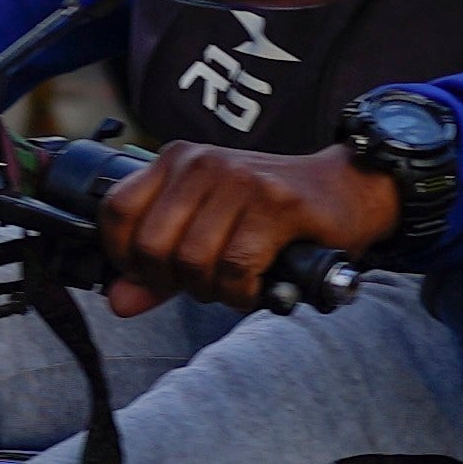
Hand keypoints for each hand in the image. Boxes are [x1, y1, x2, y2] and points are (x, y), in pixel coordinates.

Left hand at [96, 142, 401, 314]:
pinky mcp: (276, 204)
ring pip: (193, 261)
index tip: (155, 275)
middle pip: (152, 246)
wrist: (347, 189)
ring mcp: (239, 181)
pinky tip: (256, 286)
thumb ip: (158, 269)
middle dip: (175, 282)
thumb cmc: (273, 215)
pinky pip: (235, 268)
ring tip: (235, 283)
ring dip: (213, 291)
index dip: (126, 257)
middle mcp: (201, 163)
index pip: (116, 212)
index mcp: (176, 161)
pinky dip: (242, 293)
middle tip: (205, 282)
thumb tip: (117, 302)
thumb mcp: (206, 233)